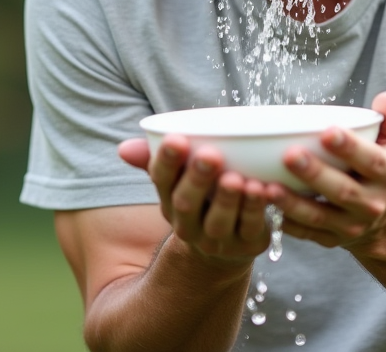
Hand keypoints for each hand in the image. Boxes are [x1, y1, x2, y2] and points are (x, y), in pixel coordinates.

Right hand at [118, 136, 270, 262]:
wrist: (225, 246)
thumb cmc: (202, 198)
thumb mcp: (180, 180)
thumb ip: (158, 159)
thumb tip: (123, 148)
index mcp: (169, 202)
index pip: (162, 182)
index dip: (168, 162)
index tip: (177, 139)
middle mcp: (188, 225)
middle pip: (187, 203)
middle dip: (197, 178)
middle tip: (210, 154)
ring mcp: (217, 238)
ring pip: (218, 220)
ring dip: (227, 199)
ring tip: (236, 177)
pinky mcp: (246, 244)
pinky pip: (249, 227)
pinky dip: (255, 209)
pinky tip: (262, 189)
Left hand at [266, 91, 385, 249]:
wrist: (384, 219)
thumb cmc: (379, 168)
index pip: (370, 161)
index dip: (350, 147)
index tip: (326, 131)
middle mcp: (371, 203)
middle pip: (342, 190)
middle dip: (314, 173)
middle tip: (289, 154)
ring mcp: (350, 225)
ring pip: (319, 216)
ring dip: (292, 202)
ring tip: (267, 186)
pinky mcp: (331, 240)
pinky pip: (305, 233)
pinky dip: (285, 221)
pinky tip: (264, 205)